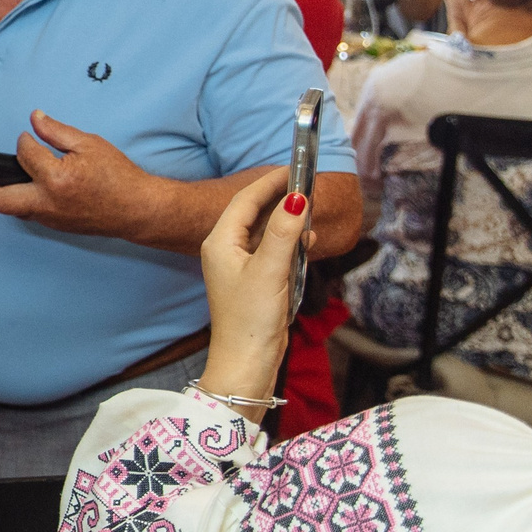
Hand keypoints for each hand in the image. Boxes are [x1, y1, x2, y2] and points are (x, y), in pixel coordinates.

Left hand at [0, 111, 160, 239]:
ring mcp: (50, 218)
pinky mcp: (55, 226)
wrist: (138, 209)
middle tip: (3, 170)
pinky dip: (30, 200)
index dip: (24, 141)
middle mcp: (48, 203)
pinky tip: (43, 188)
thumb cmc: (119, 177)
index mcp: (56, 179)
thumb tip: (36, 119)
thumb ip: (57, 132)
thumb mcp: (89, 144)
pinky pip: (31, 214)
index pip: (24, 154)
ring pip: (13, 209)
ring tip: (27, 177)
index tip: (29, 138)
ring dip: (12, 192)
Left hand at [195, 169, 304, 415]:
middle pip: (254, 212)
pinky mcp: (252, 282)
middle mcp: (225, 250)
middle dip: (280, 200)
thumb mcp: (271, 270)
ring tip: (311, 220)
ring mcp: (238, 266)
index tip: (294, 168)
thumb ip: (283, 233)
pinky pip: (271, 252)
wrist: (246, 363)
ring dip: (287, 224)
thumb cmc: (250, 319)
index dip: (270, 182)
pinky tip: (305, 247)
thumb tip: (297, 199)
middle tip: (307, 186)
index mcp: (220, 242)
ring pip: (265, 232)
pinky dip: (288, 245)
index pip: (245, 199)